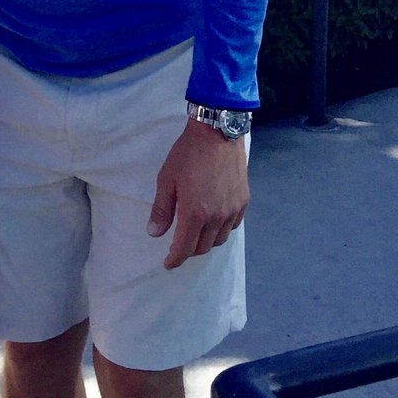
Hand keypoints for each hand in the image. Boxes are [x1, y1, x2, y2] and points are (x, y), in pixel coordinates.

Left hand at [147, 120, 248, 269]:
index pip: (185, 248)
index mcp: (195, 213)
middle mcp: (216, 217)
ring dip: (206, 242)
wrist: (218, 133)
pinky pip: (233, 226)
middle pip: (203, 247)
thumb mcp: (167, 179)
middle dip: (189, 251)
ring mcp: (232, 210)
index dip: (175, 259)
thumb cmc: (188, 154)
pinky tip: (214, 222)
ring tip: (196, 235)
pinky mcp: (243, 202)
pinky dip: (222, 230)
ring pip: (219, 239)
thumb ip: (162, 209)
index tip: (168, 264)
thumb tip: (154, 234)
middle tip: (179, 246)